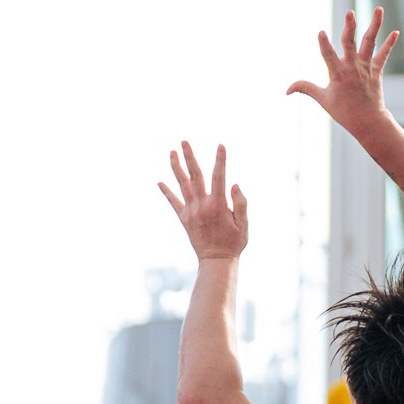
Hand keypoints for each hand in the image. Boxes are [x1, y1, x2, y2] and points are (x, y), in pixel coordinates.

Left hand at [157, 142, 248, 264]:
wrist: (216, 261)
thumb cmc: (234, 243)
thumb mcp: (244, 224)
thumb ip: (240, 203)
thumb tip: (234, 184)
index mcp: (218, 205)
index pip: (219, 177)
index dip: (220, 160)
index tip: (221, 145)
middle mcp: (202, 205)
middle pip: (195, 176)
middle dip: (189, 157)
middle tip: (184, 141)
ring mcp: (191, 211)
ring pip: (182, 184)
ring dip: (176, 167)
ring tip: (171, 152)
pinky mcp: (184, 219)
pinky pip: (173, 202)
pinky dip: (166, 192)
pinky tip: (159, 182)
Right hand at [283, 9, 400, 137]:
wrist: (368, 122)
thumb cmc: (343, 112)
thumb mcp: (323, 100)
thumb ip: (306, 88)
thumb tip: (287, 89)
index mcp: (337, 74)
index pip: (328, 56)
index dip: (324, 44)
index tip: (321, 33)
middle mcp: (353, 68)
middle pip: (350, 43)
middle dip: (350, 27)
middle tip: (350, 13)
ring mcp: (366, 68)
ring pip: (370, 42)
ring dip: (375, 25)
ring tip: (379, 8)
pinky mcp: (376, 70)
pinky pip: (384, 54)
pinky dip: (390, 43)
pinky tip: (396, 31)